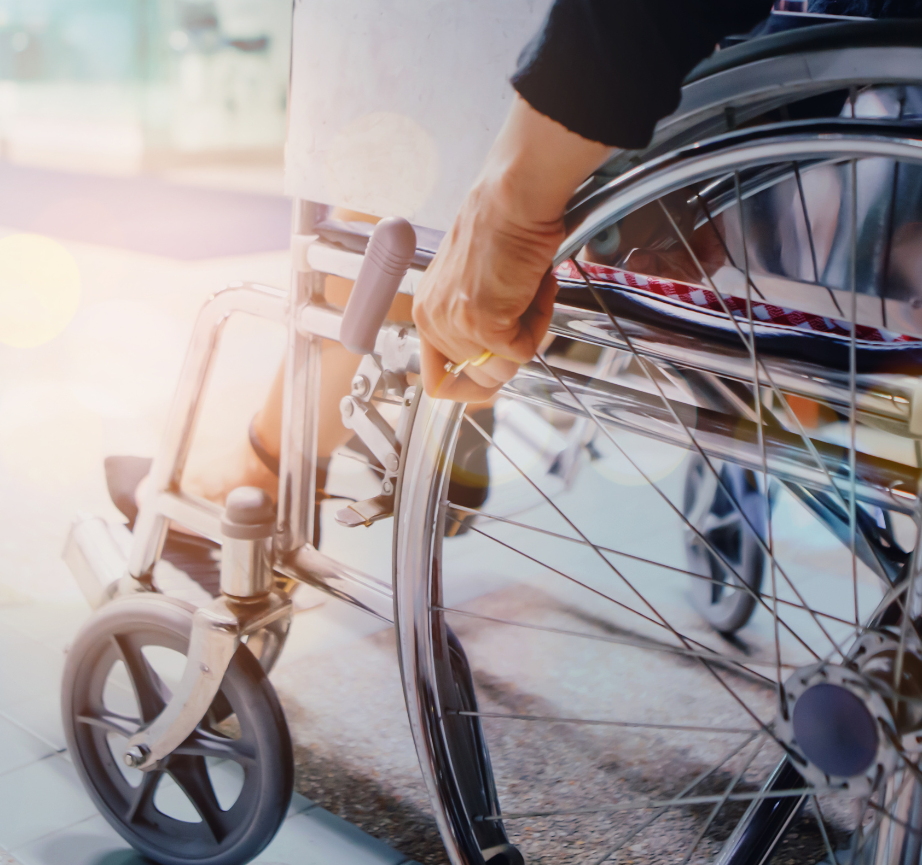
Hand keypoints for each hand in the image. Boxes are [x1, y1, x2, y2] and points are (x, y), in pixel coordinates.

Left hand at [413, 180, 562, 401]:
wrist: (513, 198)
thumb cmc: (503, 226)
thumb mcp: (475, 282)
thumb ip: (476, 321)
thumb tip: (497, 359)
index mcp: (428, 310)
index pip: (437, 380)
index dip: (471, 384)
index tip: (494, 374)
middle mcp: (433, 320)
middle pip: (478, 378)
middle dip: (511, 352)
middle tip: (525, 310)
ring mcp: (455, 325)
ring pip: (503, 369)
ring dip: (528, 335)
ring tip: (530, 292)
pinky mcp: (482, 324)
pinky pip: (522, 352)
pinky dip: (539, 323)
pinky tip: (536, 287)